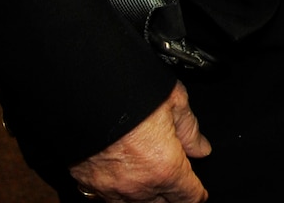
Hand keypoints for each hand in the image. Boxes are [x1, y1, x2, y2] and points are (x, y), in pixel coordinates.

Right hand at [70, 82, 210, 201]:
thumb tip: (200, 147)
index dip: (197, 193)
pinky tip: (119, 177)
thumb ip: (190, 129)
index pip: (189, 195)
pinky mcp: (87, 181)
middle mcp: (138, 184)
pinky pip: (105, 197)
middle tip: (173, 179)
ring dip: (144, 194)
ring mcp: (110, 186)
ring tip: (147, 177)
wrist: (83, 91)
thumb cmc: (128, 91)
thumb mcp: (174, 99)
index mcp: (165, 167)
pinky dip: (116, 190)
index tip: (198, 191)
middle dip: (171, 194)